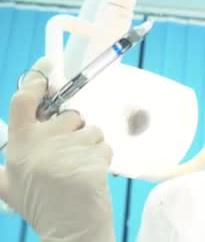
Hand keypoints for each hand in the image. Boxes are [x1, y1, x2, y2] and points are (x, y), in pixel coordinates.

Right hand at [0, 58, 115, 241]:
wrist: (70, 229)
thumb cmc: (42, 205)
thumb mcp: (10, 185)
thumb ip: (5, 161)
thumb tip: (7, 130)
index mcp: (19, 145)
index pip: (22, 102)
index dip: (36, 82)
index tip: (46, 67)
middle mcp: (41, 143)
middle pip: (69, 115)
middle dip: (76, 130)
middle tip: (68, 156)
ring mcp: (68, 150)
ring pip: (92, 130)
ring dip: (91, 146)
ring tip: (79, 170)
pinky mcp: (92, 158)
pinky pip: (106, 145)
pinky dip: (103, 158)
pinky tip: (92, 176)